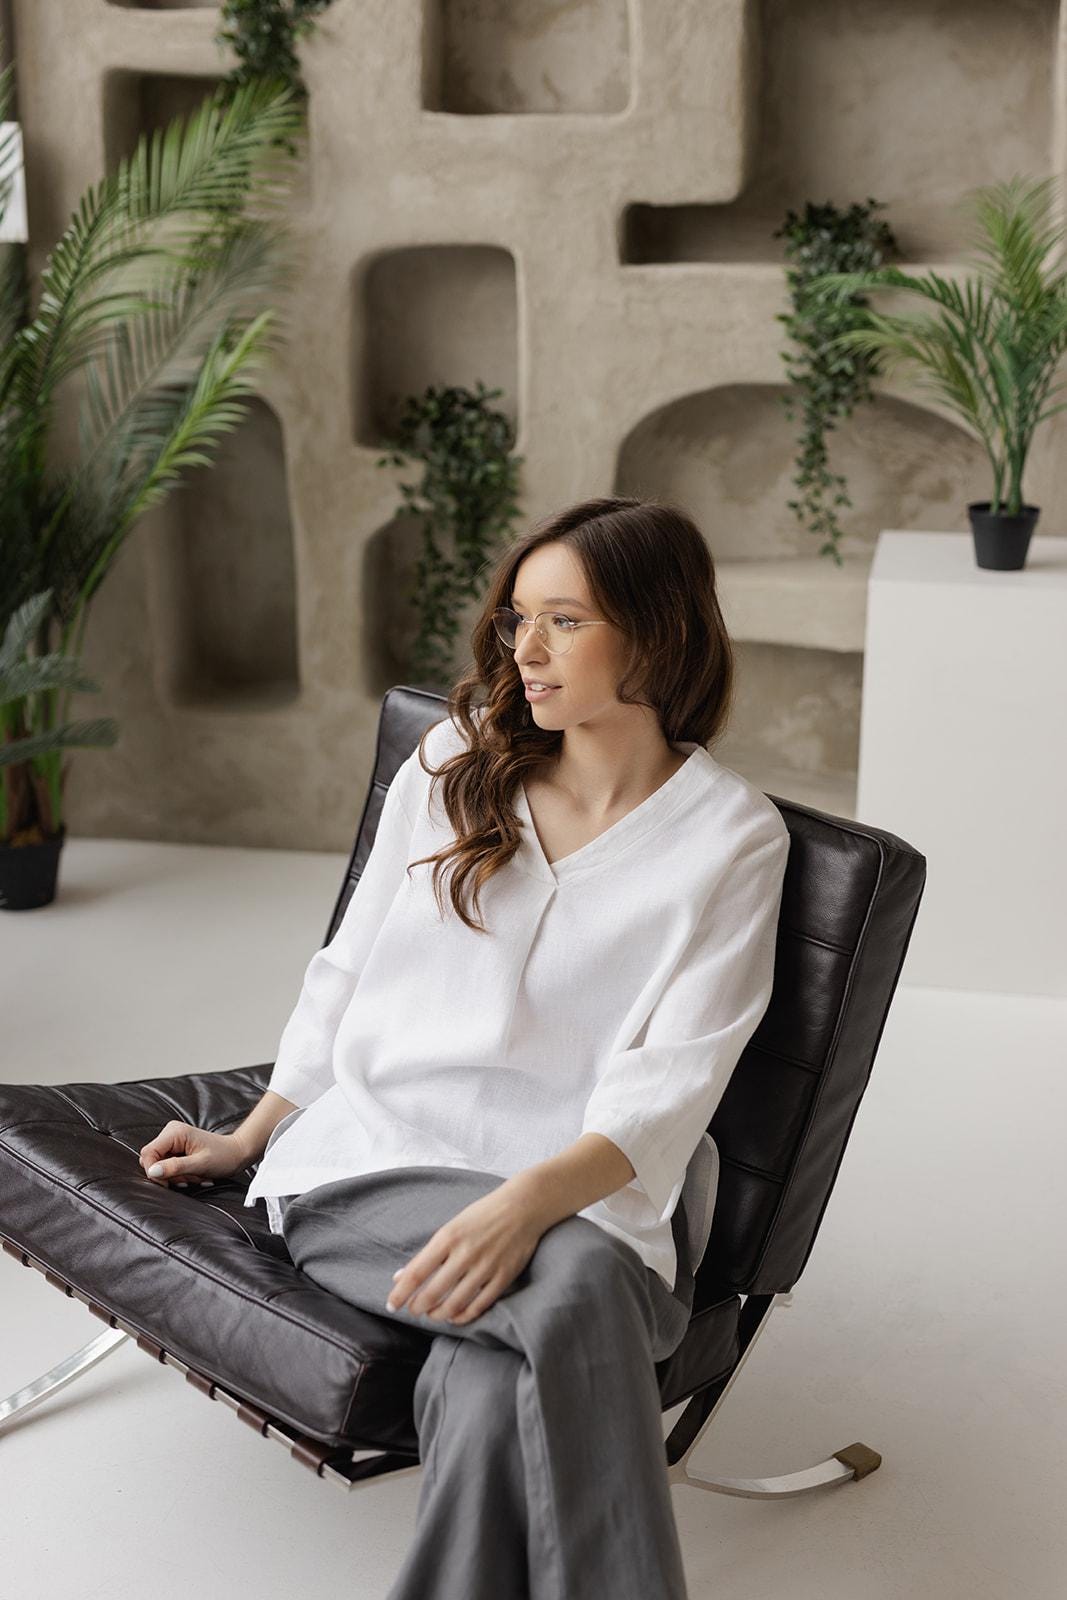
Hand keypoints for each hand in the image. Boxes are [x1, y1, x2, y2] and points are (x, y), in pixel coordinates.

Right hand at [139, 1122, 252, 1188]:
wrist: (237, 1153)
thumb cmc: (223, 1157)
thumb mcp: (200, 1165)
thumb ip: (175, 1167)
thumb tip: (152, 1171)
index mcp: (174, 1132)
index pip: (148, 1153)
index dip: (154, 1171)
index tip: (168, 1183)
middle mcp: (171, 1132)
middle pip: (152, 1160)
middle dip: (168, 1174)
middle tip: (187, 1179)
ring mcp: (173, 1140)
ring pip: (160, 1165)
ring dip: (175, 1176)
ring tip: (193, 1176)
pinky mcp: (176, 1148)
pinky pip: (167, 1165)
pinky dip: (179, 1174)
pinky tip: (193, 1175)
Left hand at [386, 1181, 546, 1325]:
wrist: (523, 1206)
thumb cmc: (483, 1215)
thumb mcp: (451, 1227)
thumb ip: (427, 1254)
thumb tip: (401, 1277)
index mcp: (448, 1237)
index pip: (416, 1273)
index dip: (400, 1293)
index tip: (391, 1305)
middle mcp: (465, 1253)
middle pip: (432, 1293)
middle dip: (418, 1307)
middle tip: (414, 1310)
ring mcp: (485, 1266)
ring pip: (454, 1304)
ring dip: (439, 1314)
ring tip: (433, 1314)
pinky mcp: (503, 1277)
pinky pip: (479, 1305)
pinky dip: (464, 1316)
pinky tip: (455, 1316)